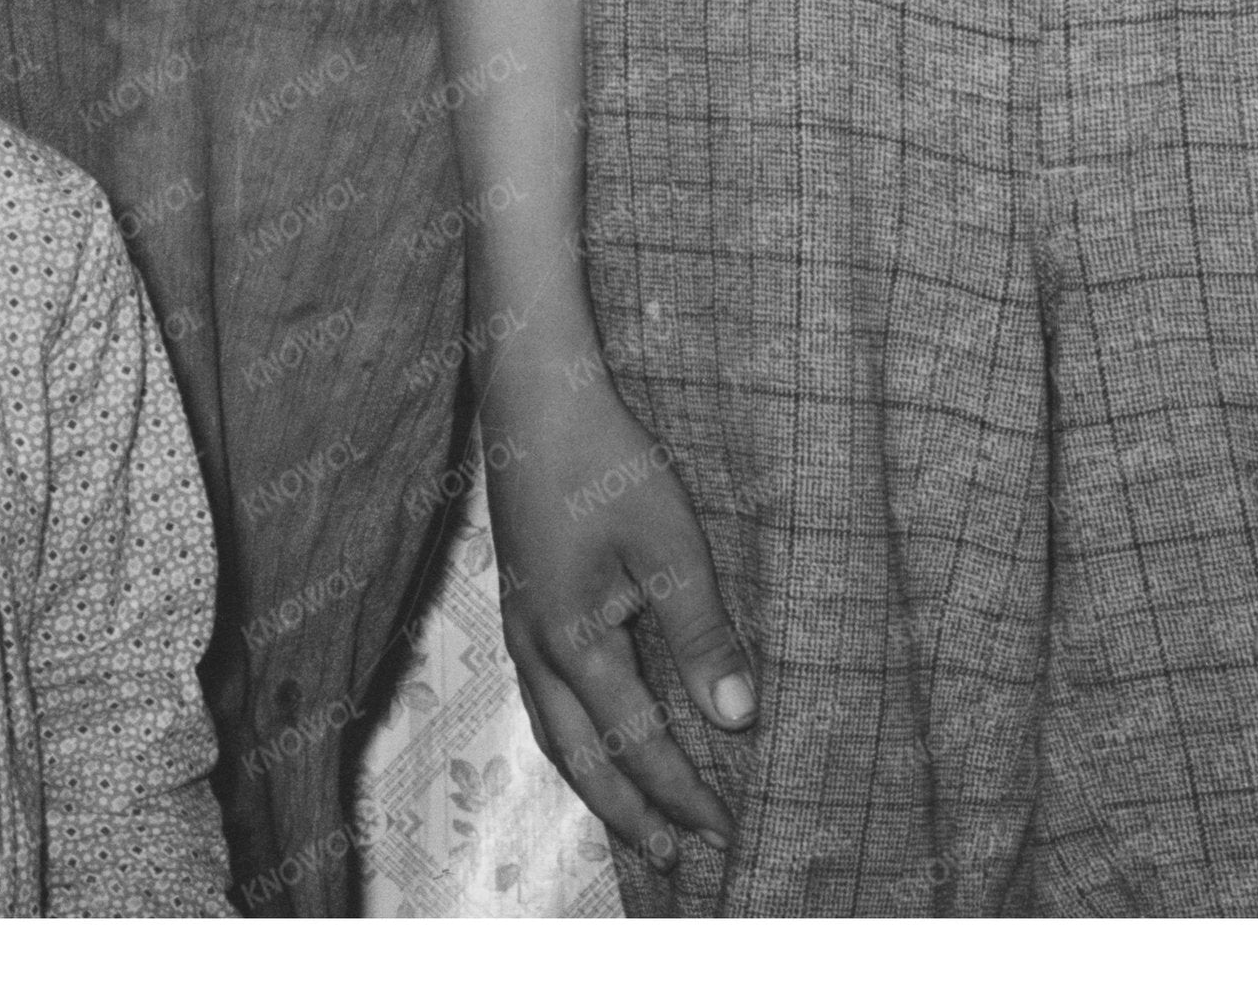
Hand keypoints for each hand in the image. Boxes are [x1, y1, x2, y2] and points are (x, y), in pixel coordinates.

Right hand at [476, 345, 750, 854]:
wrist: (532, 395)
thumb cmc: (605, 461)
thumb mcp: (670, 544)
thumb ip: (702, 635)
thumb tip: (737, 719)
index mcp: (574, 643)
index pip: (637, 744)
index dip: (683, 794)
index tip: (726, 831)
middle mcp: (536, 651)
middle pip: (582, 760)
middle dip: (631, 814)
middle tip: (676, 862)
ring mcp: (520, 629)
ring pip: (555, 735)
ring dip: (597, 786)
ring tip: (636, 823)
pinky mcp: (520, 605)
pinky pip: (543, 702)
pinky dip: (573, 741)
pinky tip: (593, 738)